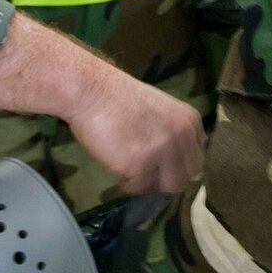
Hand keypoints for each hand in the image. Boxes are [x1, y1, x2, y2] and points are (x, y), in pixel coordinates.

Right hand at [0, 17, 204, 193]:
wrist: (76, 83)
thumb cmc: (102, 92)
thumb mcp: (143, 107)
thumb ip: (159, 132)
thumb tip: (165, 163)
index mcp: (187, 118)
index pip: (195, 161)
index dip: (173, 170)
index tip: (153, 172)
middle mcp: (183, 133)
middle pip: (184, 179)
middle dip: (160, 181)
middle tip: (134, 175)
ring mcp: (164, 148)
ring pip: (163, 189)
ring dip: (141, 184)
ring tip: (120, 169)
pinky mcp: (140, 161)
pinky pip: (138, 190)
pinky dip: (123, 184)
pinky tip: (111, 169)